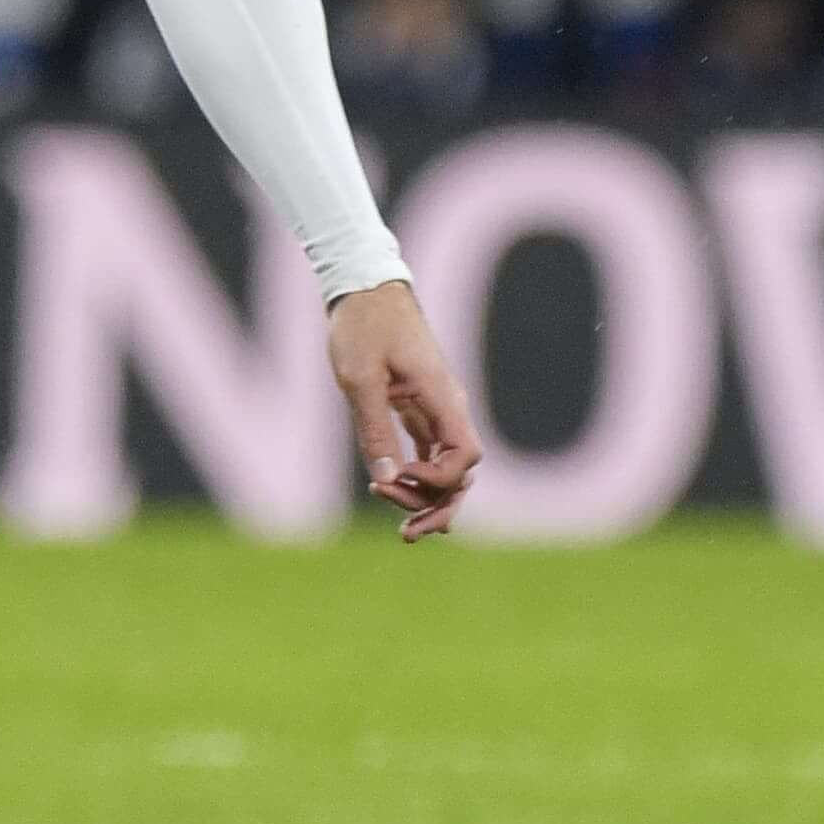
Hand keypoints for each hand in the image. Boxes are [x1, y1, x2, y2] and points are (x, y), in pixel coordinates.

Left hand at [329, 279, 478, 539]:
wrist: (365, 288)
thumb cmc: (363, 326)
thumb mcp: (359, 378)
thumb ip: (374, 428)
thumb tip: (385, 478)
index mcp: (442, 398)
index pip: (464, 456)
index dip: (439, 480)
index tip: (398, 477)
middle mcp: (448, 407)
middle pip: (462, 473)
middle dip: (439, 507)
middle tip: (407, 535)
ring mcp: (436, 410)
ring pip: (447, 468)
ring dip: (427, 499)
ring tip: (403, 528)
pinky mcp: (420, 409)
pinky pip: (430, 454)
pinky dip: (418, 479)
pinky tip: (396, 494)